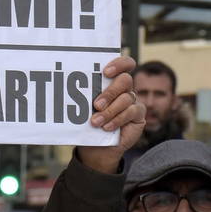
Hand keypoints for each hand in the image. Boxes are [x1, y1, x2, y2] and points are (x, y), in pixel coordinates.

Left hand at [77, 56, 145, 174]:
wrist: (96, 147)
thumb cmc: (89, 123)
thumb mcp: (85, 108)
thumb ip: (86, 96)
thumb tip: (72, 87)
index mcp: (113, 81)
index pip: (125, 64)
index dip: (119, 64)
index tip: (105, 72)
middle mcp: (125, 89)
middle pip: (125, 80)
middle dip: (110, 92)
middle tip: (96, 104)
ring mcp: (133, 102)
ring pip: (125, 99)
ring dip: (109, 111)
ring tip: (95, 122)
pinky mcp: (138, 115)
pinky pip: (131, 112)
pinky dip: (117, 119)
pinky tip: (107, 127)